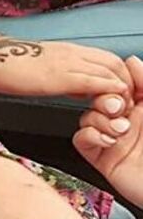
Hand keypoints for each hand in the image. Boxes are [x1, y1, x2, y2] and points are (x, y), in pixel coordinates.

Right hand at [0, 40, 132, 104]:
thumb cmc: (10, 65)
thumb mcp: (45, 69)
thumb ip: (66, 77)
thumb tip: (81, 90)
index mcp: (69, 51)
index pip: (108, 58)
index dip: (120, 76)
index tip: (120, 96)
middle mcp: (72, 53)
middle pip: (115, 63)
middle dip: (126, 83)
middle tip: (125, 105)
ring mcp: (67, 63)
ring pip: (109, 70)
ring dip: (120, 90)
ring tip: (119, 109)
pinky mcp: (59, 76)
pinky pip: (93, 81)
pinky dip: (107, 92)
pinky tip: (109, 104)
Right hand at [74, 56, 142, 204]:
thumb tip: (131, 60)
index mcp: (141, 108)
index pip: (116, 87)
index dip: (114, 84)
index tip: (124, 87)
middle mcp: (125, 122)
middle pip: (97, 99)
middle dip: (104, 100)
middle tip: (120, 109)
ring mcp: (112, 139)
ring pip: (87, 117)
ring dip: (100, 120)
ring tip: (120, 131)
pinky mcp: (102, 157)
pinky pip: (81, 139)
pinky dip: (90, 135)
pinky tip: (108, 140)